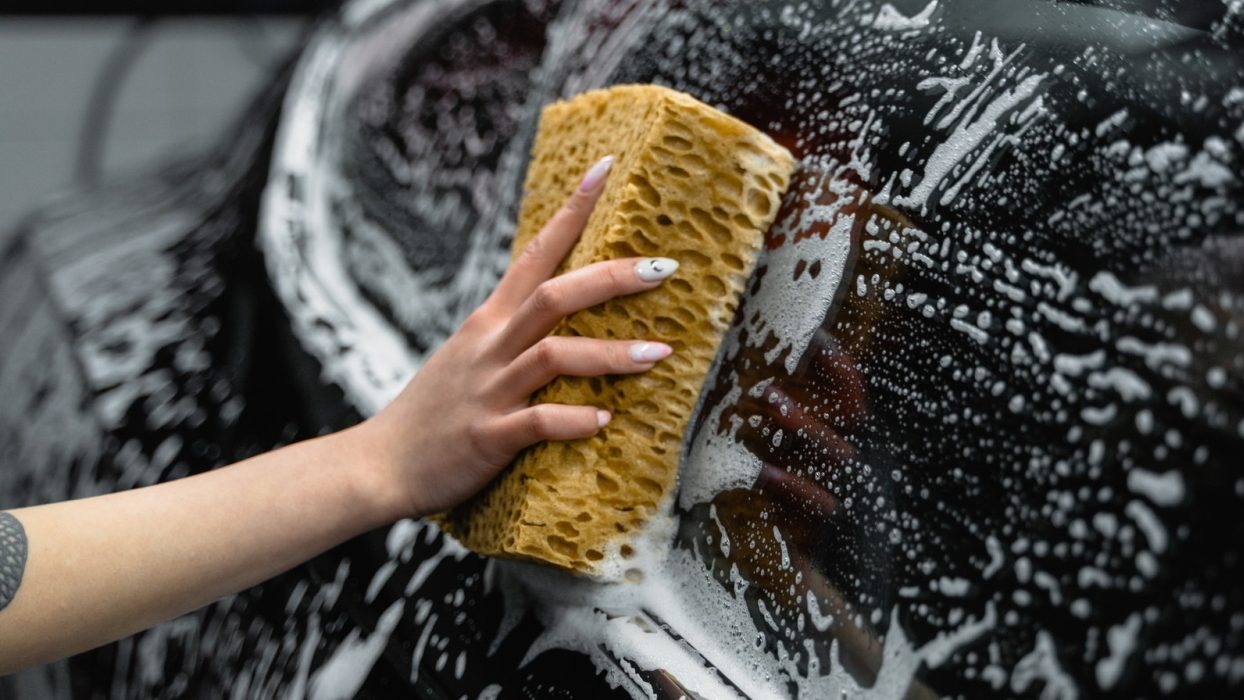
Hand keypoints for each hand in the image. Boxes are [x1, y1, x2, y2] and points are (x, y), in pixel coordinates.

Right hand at [355, 155, 678, 518]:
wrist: (380, 464)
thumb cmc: (435, 412)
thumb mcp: (470, 356)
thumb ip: (512, 332)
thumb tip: (561, 312)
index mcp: (489, 322)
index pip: (535, 253)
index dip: (572, 211)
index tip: (607, 168)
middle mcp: (490, 346)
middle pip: (554, 296)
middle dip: (611, 278)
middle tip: (663, 269)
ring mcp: (489, 391)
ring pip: (553, 356)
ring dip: (610, 354)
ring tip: (658, 354)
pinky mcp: (488, 436)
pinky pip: (537, 422)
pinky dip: (573, 419)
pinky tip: (603, 422)